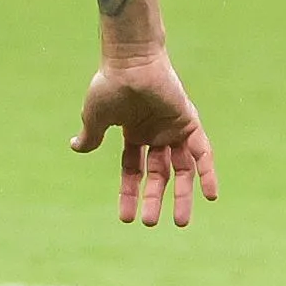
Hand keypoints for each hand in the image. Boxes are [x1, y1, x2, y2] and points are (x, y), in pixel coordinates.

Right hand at [72, 49, 219, 226]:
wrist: (129, 62)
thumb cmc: (110, 85)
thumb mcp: (95, 117)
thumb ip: (90, 136)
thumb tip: (75, 148)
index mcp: (134, 133)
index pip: (132, 170)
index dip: (129, 193)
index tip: (126, 218)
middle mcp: (156, 133)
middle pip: (158, 174)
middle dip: (154, 199)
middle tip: (151, 223)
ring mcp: (174, 129)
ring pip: (181, 169)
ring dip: (182, 195)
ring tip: (180, 221)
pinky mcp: (189, 123)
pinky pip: (202, 153)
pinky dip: (208, 173)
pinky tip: (210, 195)